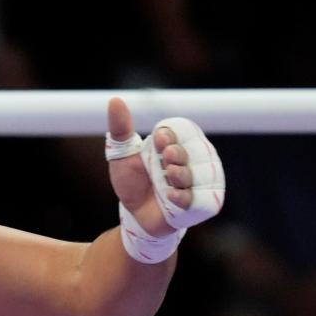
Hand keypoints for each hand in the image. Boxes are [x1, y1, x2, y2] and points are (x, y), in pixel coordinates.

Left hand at [106, 98, 223, 236]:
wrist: (135, 215)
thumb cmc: (132, 183)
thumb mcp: (123, 155)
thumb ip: (121, 128)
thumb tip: (114, 100)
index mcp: (176, 144)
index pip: (183, 130)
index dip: (172, 134)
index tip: (159, 140)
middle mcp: (192, 160)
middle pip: (194, 150)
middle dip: (177, 153)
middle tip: (166, 159)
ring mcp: (198, 182)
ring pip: (198, 173)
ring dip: (181, 174)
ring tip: (168, 177)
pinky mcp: (201, 204)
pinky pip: (199, 198)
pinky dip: (183, 197)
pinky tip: (170, 197)